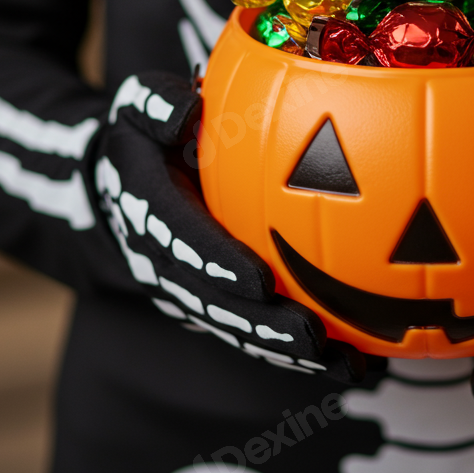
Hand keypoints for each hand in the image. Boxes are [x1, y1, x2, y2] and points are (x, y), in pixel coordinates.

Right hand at [93, 72, 366, 381]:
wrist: (114, 186)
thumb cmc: (143, 138)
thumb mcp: (137, 107)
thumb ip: (157, 105)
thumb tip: (185, 109)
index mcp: (149, 212)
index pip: (182, 243)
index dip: (217, 264)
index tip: (259, 281)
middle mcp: (167, 262)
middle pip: (215, 304)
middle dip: (262, 326)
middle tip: (312, 337)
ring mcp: (191, 288)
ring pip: (239, 328)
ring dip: (289, 352)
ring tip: (346, 367)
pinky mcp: (217, 301)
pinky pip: (257, 330)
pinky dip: (303, 353)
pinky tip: (359, 365)